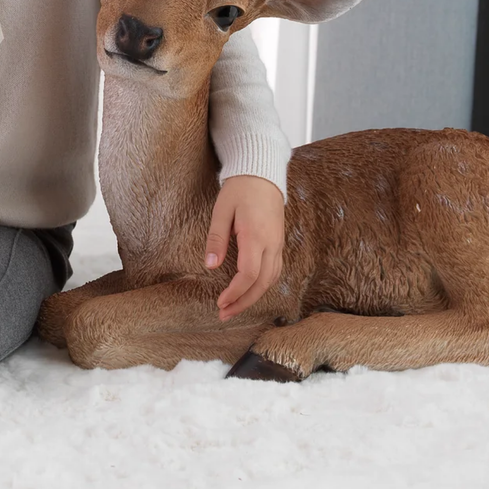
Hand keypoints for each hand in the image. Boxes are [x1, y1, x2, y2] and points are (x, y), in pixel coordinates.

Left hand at [204, 175, 284, 319]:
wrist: (262, 174)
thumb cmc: (239, 189)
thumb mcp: (222, 210)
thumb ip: (216, 238)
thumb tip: (210, 266)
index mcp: (256, 236)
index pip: (249, 274)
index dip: (235, 293)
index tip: (220, 303)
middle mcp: (272, 244)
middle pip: (262, 283)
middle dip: (244, 303)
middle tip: (224, 314)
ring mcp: (278, 244)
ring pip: (271, 280)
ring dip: (254, 297)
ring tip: (234, 307)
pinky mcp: (279, 243)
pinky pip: (275, 271)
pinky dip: (262, 285)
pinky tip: (249, 291)